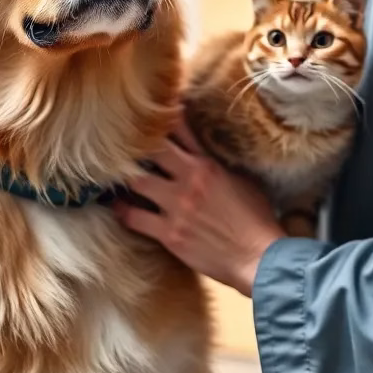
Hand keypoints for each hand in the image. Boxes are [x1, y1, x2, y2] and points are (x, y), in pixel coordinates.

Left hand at [113, 114, 285, 296]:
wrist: (259, 257)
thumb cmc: (256, 219)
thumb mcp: (242, 180)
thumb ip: (217, 164)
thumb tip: (203, 154)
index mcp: (207, 164)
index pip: (180, 129)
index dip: (164, 118)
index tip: (150, 114)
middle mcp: (189, 179)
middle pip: (152, 149)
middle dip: (137, 146)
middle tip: (122, 146)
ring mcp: (177, 206)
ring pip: (136, 181)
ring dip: (124, 178)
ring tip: (113, 176)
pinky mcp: (169, 233)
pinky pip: (134, 217)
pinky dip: (122, 211)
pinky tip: (116, 207)